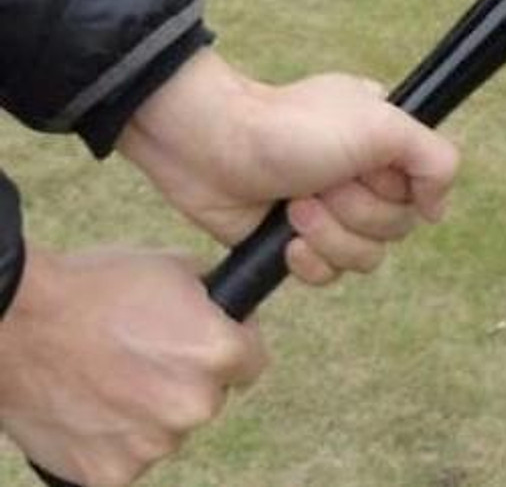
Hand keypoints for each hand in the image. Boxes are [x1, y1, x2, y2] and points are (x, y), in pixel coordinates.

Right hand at [0, 246, 266, 486]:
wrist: (20, 321)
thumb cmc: (98, 286)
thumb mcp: (176, 269)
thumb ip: (215, 300)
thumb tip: (233, 310)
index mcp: (217, 354)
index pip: (252, 362)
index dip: (232, 346)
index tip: (208, 339)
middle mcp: (193, 405)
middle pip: (208, 397)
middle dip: (188, 378)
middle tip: (146, 354)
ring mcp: (151, 446)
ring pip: (167, 428)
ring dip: (150, 409)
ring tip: (111, 375)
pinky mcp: (109, 475)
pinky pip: (128, 457)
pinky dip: (113, 438)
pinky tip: (92, 404)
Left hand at [116, 49, 459, 285]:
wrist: (213, 146)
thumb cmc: (294, 126)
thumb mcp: (382, 124)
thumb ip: (435, 159)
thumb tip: (438, 210)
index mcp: (387, 143)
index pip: (423, 190)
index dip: (397, 190)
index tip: (368, 169)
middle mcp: (364, 176)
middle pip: (395, 228)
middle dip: (355, 212)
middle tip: (321, 184)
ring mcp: (330, 211)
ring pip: (365, 258)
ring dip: (329, 235)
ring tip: (295, 206)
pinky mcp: (295, 242)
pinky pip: (328, 275)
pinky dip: (308, 261)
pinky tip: (284, 236)